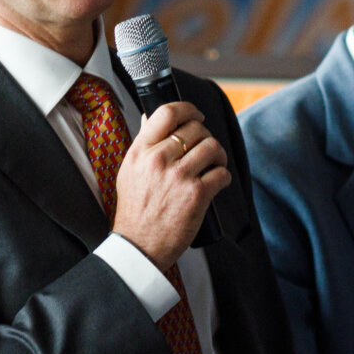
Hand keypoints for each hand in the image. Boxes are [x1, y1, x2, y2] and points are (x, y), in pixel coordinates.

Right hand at [113, 102, 230, 274]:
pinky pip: (222, 173)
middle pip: (196, 129)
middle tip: (206, 151)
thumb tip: (152, 116)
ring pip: (213, 147)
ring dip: (219, 156)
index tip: (197, 115)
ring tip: (214, 165)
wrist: (139, 245)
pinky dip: (223, 177)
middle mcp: (158, 160)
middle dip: (206, 138)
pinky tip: (216, 183)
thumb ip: (143, 144)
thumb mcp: (129, 171)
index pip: (167, 113)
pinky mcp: (196, 195)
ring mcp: (178, 177)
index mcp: (140, 152)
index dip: (188, 109)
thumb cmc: (136, 210)